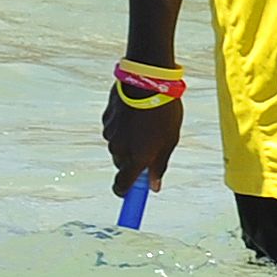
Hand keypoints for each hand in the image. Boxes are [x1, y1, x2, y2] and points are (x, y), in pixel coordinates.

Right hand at [101, 82, 181, 196]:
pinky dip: (122, 129)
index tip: (130, 195)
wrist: (147, 82)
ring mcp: (110, 133)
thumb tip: (154, 186)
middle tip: (149, 150)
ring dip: (128, 143)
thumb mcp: (170, 141)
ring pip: (117, 147)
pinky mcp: (106, 119)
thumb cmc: (164, 112)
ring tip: (145, 126)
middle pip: (122, 165)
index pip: (123, 185)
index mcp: (136, 158)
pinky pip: (113, 131)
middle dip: (132, 162)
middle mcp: (119, 149)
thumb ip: (159, 165)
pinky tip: (135, 116)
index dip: (126, 192)